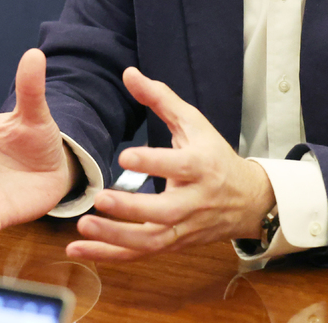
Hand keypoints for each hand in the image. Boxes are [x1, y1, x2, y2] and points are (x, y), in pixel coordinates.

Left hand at [66, 66, 274, 261]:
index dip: (152, 162)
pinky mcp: (173, 244)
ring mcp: (183, 227)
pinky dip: (110, 255)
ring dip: (116, 238)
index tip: (125, 156)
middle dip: (132, 208)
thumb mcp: (193, 123)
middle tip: (100, 199)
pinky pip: (140, 254)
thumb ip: (160, 98)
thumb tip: (128, 73)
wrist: (247, 200)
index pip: (178, 166)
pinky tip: (80, 250)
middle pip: (164, 211)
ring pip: (151, 240)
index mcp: (201, 166)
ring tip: (84, 226)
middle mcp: (194, 201)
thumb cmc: (214, 155)